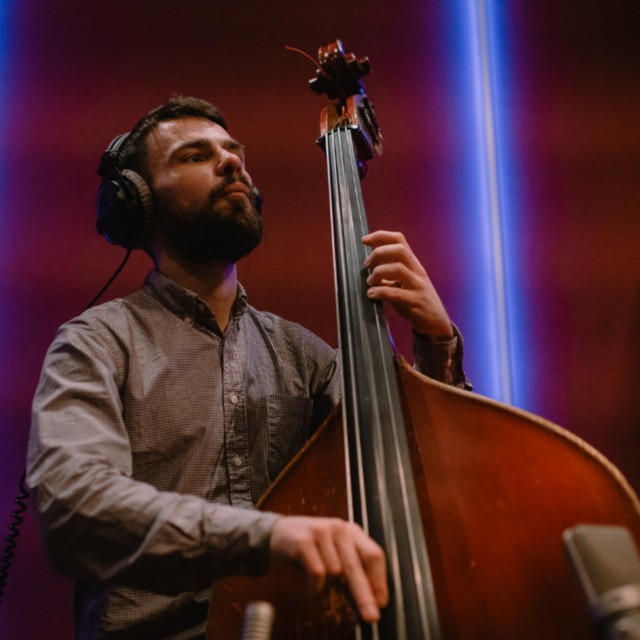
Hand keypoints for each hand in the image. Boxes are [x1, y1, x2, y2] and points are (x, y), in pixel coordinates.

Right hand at [269, 516, 387, 621]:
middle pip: (357, 566)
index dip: (379, 581)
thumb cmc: (311, 548)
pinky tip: (312, 595)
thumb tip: (371, 601)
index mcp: (352, 532)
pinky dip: (316, 590)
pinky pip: (317, 573)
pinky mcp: (303, 541)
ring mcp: (321, 532)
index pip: (374, 555)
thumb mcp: (335, 556)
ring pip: (335, 572)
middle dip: (364, 595)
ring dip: (328, 590)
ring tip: (320, 593)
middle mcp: (339, 528)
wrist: (277, 533)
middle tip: (371, 617)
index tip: (381, 603)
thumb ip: (351, 574)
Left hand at [362, 230, 452, 338]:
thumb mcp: (403, 284)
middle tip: (367, 265)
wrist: (435, 322)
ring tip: (370, 282)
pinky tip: (372, 294)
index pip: (399, 240)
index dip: (380, 236)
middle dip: (378, 253)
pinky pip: (396, 293)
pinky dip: (380, 292)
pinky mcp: (415, 301)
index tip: (364, 240)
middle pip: (399, 250)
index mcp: (413, 264)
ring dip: (378, 273)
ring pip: (398, 269)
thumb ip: (389, 277)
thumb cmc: (416, 302)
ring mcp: (418, 286)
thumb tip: (369, 273)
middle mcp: (417, 271)